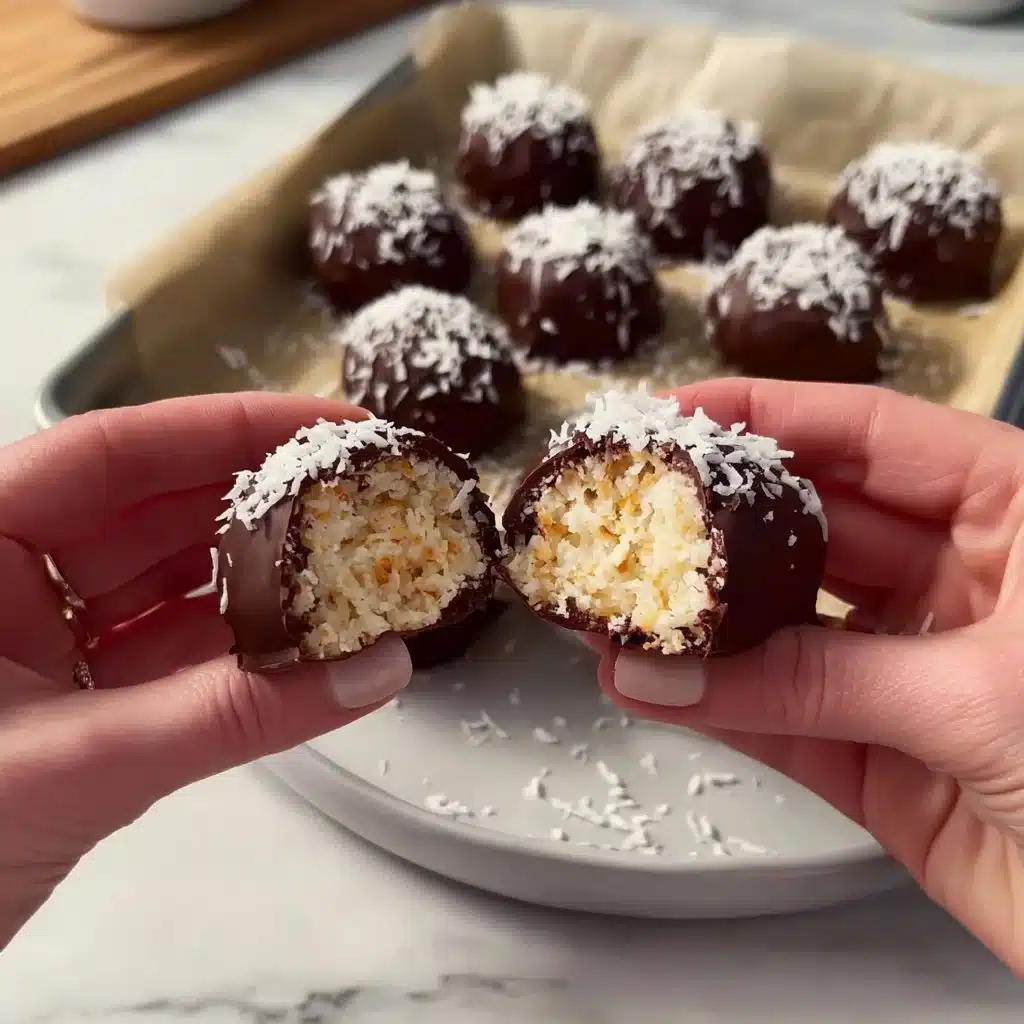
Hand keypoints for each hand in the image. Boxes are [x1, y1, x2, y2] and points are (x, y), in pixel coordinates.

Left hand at [0, 393, 411, 949]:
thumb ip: (232, 718)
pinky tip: (307, 647)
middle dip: (259, 502)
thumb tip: (369, 673)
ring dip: (258, 584)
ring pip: (168, 587)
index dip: (225, 429)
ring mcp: (41, 647)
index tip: (325, 426)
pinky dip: (239, 656)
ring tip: (351, 567)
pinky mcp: (76, 707)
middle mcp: (3, 581)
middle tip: (358, 493)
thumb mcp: (75, 765)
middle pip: (151, 511)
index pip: (110, 454)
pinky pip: (172, 659)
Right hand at [598, 379, 1023, 972]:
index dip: (773, 416)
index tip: (678, 415)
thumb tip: (670, 674)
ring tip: (616, 610)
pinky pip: (791, 719)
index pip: (876, 437)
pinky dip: (722, 710)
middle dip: (721, 526)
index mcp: (1022, 517)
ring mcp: (922, 673)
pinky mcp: (893, 761)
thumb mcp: (982, 696)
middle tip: (630, 514)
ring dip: (706, 630)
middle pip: (818, 532)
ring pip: (793, 633)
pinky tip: (652, 690)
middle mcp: (969, 583)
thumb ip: (815, 683)